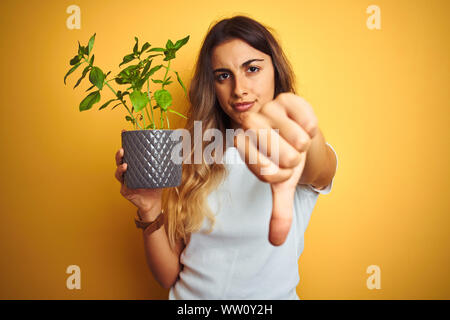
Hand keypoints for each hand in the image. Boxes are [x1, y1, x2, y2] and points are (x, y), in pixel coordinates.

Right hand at [115, 129, 162, 220]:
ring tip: (125, 163)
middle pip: (120, 160)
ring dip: (120, 166)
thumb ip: (169, 159)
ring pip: (119, 172)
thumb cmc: (156, 185)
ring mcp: (125, 181)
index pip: (129, 151)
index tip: (124, 131)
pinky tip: (126, 174)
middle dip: (120, 154)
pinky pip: (123, 185)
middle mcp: (127, 172)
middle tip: (123, 148)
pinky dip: (124, 180)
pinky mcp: (126, 191)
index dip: (125, 141)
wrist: (154, 202)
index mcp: (134, 165)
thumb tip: (181, 145)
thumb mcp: (162, 170)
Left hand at [233, 93, 318, 245]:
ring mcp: (267, 109)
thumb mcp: (283, 185)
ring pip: (298, 140)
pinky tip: (301, 124)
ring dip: (303, 145)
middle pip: (285, 158)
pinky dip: (310, 127)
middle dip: (294, 161)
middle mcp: (249, 124)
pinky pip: (306, 119)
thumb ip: (278, 211)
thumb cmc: (285, 158)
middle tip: (289, 151)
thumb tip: (276, 242)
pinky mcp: (286, 98)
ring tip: (294, 138)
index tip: (280, 167)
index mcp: (242, 145)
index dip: (281, 175)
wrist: (297, 133)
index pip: (266, 173)